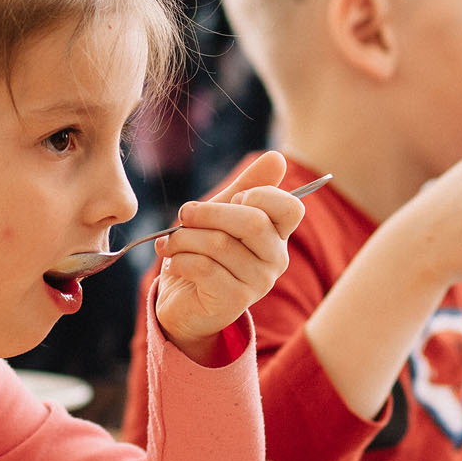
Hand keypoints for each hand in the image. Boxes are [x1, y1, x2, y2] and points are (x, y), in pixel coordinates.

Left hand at [153, 151, 304, 362]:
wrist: (183, 303)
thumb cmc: (204, 254)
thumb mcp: (220, 215)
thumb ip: (245, 187)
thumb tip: (277, 157)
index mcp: (278, 234)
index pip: (290, 207)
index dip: (259, 195)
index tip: (233, 199)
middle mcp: (276, 259)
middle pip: (251, 222)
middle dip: (207, 212)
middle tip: (184, 214)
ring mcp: (259, 282)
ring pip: (219, 244)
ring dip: (184, 238)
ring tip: (171, 243)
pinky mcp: (235, 301)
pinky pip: (204, 268)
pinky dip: (180, 260)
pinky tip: (173, 263)